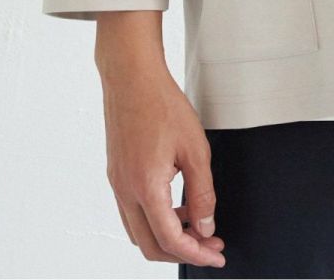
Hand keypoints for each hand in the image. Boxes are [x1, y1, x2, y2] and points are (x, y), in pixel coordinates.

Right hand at [101, 57, 227, 267]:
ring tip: (197, 223)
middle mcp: (126, 192)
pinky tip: (176, 205)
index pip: (171, 240)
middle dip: (184, 251)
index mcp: (146, 188)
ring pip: (140, 232)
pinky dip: (155, 219)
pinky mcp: (116, 175)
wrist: (132, 78)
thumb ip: (202, 192)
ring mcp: (117, 184)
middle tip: (211, 244)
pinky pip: (133, 213)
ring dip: (168, 236)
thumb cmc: (162, 105)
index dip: (197, 253)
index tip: (216, 255)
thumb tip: (206, 225)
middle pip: (151, 246)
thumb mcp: (195, 149)